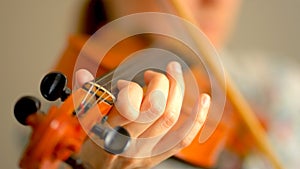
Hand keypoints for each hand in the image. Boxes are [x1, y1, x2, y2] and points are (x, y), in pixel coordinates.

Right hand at [75, 62, 209, 168]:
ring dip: (177, 90)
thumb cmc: (91, 146)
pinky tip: (203, 99)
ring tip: (174, 74)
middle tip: (154, 74)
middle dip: (160, 82)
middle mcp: (130, 144)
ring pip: (171, 117)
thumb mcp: (84, 122)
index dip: (133, 88)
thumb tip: (83, 73)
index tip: (128, 84)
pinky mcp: (159, 155)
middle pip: (155, 107)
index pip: (128, 106)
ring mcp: (147, 151)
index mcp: (108, 133)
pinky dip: (197, 117)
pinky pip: (183, 137)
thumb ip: (87, 97)